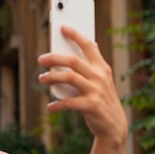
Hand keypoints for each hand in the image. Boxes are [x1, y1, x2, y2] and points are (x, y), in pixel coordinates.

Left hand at [37, 25, 127, 144]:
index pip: (89, 46)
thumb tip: (93, 43)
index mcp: (102, 68)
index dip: (76, 35)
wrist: (114, 126)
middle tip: (40, 59)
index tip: (63, 27)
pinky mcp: (90, 106)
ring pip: (69, 78)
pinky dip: (56, 105)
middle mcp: (100, 77)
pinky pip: (68, 102)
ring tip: (41, 78)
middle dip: (54, 57)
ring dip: (52, 77)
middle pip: (73, 61)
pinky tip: (50, 107)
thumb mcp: (103, 80)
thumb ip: (95, 64)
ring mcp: (96, 91)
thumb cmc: (102, 100)